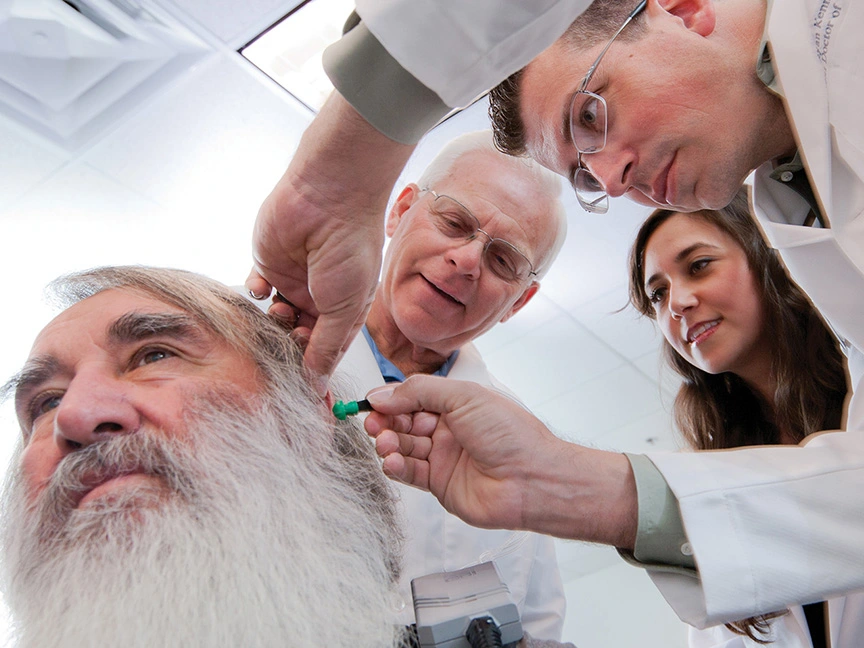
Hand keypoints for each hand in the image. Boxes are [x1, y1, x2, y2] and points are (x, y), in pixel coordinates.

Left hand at [248, 92, 414, 389]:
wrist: (328, 198)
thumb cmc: (349, 249)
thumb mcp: (345, 308)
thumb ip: (327, 348)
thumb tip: (317, 385)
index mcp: (343, 311)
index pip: (325, 350)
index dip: (315, 369)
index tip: (304, 388)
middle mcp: (318, 299)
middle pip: (296, 336)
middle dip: (290, 344)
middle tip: (289, 343)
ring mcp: (292, 281)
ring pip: (273, 316)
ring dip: (272, 320)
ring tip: (280, 310)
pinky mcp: (268, 262)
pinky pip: (255, 288)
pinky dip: (255, 292)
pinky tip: (263, 286)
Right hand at [364, 375, 637, 546]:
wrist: (531, 479)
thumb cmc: (509, 434)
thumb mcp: (463, 397)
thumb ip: (419, 392)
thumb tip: (381, 394)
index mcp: (456, 403)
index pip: (413, 397)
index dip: (392, 399)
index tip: (372, 402)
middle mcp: (448, 429)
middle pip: (403, 422)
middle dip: (386, 422)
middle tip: (373, 424)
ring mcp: (443, 457)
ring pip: (403, 448)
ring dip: (389, 444)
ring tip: (385, 444)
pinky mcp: (439, 484)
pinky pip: (410, 473)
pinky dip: (396, 467)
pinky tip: (392, 462)